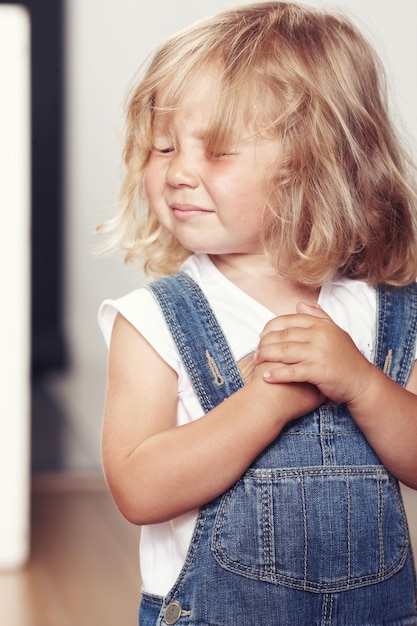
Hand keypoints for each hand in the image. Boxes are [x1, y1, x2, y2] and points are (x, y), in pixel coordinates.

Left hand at [254, 302, 374, 405]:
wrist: (362, 381)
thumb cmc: (346, 358)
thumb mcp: (335, 332)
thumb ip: (318, 317)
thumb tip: (299, 305)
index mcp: (320, 325)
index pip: (288, 321)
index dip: (271, 328)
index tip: (261, 336)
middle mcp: (319, 335)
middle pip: (282, 336)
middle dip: (265, 343)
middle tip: (255, 351)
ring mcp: (318, 353)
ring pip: (284, 351)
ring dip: (266, 356)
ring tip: (256, 361)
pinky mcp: (318, 371)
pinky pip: (291, 371)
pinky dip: (276, 374)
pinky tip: (265, 376)